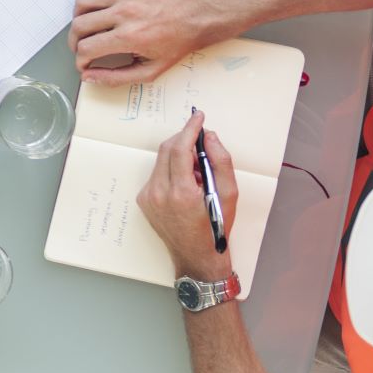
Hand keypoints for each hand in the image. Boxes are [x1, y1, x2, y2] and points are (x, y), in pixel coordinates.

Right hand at [70, 0, 225, 84]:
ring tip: (87, 25)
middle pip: (79, 25)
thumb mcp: (151, 70)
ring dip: (78, 17)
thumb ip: (117, 77)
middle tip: (82, 46)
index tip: (84, 62)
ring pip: (82, 2)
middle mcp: (124, 13)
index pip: (86, 48)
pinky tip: (97, 5)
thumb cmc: (178, 41)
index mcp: (129, 36)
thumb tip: (90, 77)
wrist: (198, 15)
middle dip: (75, 41)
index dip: (80, 60)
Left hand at [137, 109, 236, 281]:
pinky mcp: (143, 200)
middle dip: (185, 141)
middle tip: (203, 147)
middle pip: (167, 150)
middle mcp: (158, 193)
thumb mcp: (229, 195)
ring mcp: (147, 197)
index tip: (199, 116)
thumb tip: (209, 136)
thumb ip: (221, 162)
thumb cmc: (216, 227)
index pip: (180, 149)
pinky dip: (172, 171)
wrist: (196, 256)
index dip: (190, 129)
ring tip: (197, 174)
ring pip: (161, 161)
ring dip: (179, 158)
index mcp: (180, 193)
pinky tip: (186, 185)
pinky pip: (157, 174)